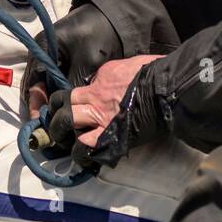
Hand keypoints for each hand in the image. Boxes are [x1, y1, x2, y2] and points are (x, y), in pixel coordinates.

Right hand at [23, 0, 123, 117]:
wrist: (117, 14)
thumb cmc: (100, 33)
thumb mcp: (88, 61)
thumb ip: (74, 85)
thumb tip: (66, 110)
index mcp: (43, 47)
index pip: (33, 80)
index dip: (37, 103)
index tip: (42, 122)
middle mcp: (43, 51)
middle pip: (38, 84)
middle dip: (44, 104)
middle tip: (52, 126)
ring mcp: (52, 54)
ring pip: (47, 83)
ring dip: (52, 100)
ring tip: (60, 120)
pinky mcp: (64, 58)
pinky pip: (57, 78)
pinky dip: (60, 91)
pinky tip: (68, 106)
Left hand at [44, 54, 162, 159]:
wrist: (165, 89)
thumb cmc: (149, 73)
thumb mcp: (121, 67)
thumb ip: (105, 77)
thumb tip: (98, 82)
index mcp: (96, 85)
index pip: (67, 94)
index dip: (60, 102)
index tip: (62, 108)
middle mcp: (94, 102)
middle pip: (62, 110)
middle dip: (55, 119)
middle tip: (57, 126)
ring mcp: (101, 121)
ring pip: (68, 129)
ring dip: (65, 137)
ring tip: (66, 143)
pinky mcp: (111, 138)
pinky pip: (87, 149)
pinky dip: (83, 153)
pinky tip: (84, 155)